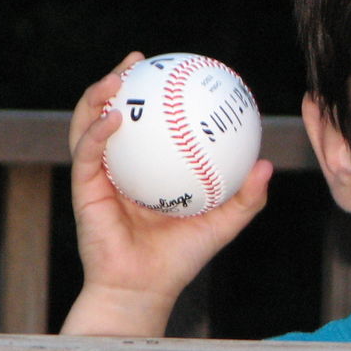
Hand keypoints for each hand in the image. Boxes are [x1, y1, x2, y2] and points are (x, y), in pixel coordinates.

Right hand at [67, 53, 273, 313]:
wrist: (144, 290)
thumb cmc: (181, 259)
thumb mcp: (222, 224)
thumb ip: (247, 197)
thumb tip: (267, 163)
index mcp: (146, 170)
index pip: (146, 124)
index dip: (153, 94)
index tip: (171, 69)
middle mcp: (118, 168)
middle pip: (110, 113)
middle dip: (117, 81)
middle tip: (138, 60)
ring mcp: (96, 176)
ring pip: (88, 125)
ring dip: (98, 97)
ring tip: (119, 78)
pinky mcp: (83, 190)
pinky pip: (87, 153)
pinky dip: (97, 131)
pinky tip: (115, 117)